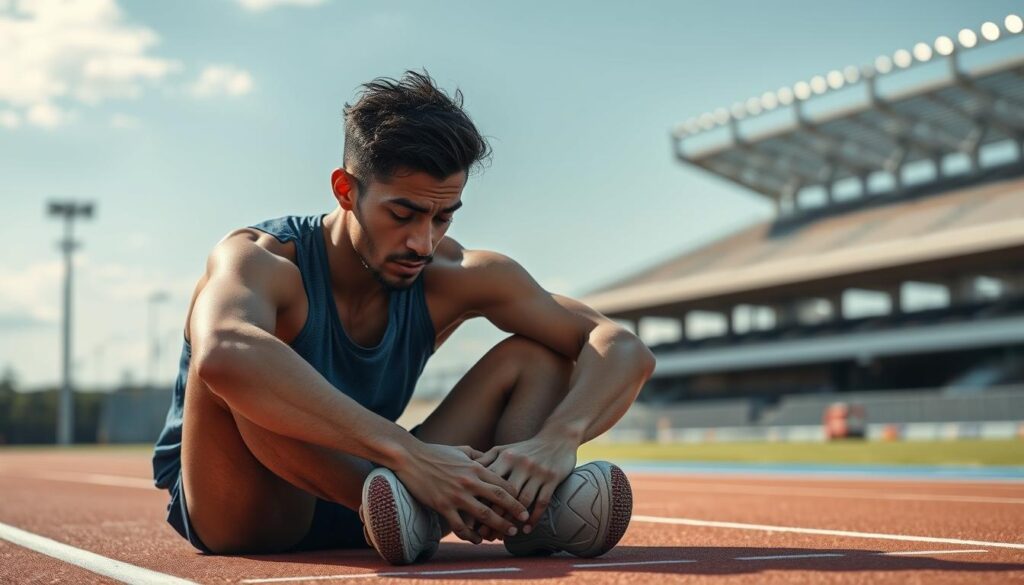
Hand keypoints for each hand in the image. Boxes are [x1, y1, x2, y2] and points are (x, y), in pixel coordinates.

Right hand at [392, 442, 528, 543]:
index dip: (516, 495)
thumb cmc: (436, 453)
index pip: (502, 483)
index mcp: (475, 467)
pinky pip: (460, 526)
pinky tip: (477, 540)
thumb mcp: (461, 450)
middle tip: (524, 521)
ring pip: (484, 515)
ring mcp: (456, 495)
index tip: (523, 503)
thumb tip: (492, 459)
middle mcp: (469, 481)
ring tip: (507, 534)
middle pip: (499, 499)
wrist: (411, 458)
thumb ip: (479, 456)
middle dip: (514, 511)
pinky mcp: (442, 506)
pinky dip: (471, 536)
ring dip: (499, 526)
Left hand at [474, 436, 576, 534]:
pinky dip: (534, 518)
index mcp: (505, 457)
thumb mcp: (504, 450)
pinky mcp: (552, 478)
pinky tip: (526, 529)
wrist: (557, 437)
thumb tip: (465, 474)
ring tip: (505, 535)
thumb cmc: (525, 448)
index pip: (488, 483)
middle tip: (486, 535)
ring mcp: (537, 471)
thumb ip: (486, 461)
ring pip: (523, 501)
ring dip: (513, 521)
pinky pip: (542, 502)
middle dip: (494, 517)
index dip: (479, 503)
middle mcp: (520, 464)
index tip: (470, 521)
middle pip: (504, 495)